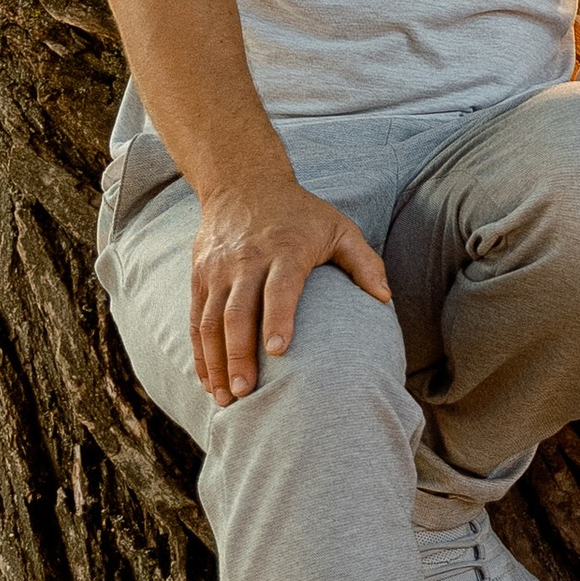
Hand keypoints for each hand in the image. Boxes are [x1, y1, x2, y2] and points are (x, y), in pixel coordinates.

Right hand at [188, 173, 391, 403]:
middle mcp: (247, 261)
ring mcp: (219, 270)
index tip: (278, 352)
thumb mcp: (339, 227)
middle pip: (237, 312)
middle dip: (239, 354)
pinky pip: (195, 319)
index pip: (279, 288)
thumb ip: (363, 262)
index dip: (278, 319)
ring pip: (210, 320)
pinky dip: (200, 352)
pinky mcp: (200, 276)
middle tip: (246, 392)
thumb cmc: (301, 213)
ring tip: (226, 397)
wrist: (244, 183)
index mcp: (285, 250)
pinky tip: (209, 380)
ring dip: (216, 361)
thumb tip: (385, 299)